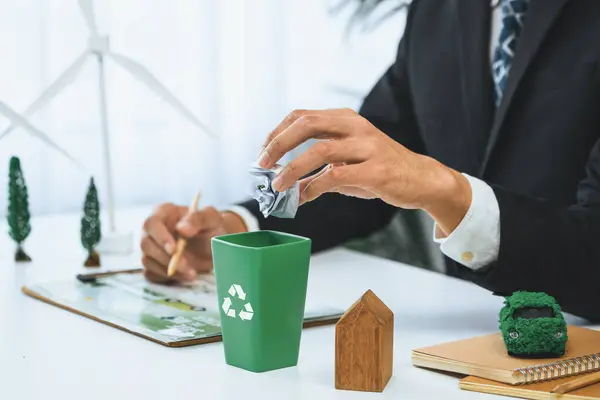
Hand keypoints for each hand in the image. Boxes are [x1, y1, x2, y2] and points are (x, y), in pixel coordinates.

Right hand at [140, 203, 246, 282]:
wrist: (215, 245)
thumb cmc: (212, 227)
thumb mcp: (211, 219)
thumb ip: (198, 219)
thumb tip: (181, 228)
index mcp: (164, 212)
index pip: (152, 223)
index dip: (160, 237)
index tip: (174, 250)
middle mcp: (153, 229)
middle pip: (146, 244)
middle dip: (166, 258)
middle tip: (187, 267)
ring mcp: (151, 247)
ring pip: (148, 261)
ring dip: (168, 270)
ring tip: (191, 273)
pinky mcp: (154, 263)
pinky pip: (151, 274)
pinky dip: (166, 278)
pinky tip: (183, 276)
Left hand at [257, 108, 471, 235]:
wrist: (421, 179)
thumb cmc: (381, 170)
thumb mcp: (347, 165)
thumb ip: (317, 172)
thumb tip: (288, 188)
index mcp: (345, 119)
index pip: (302, 116)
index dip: (278, 132)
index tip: (263, 152)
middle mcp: (355, 126)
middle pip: (307, 124)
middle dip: (279, 143)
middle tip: (261, 164)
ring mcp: (367, 146)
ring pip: (320, 149)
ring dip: (293, 168)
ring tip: (278, 185)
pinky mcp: (376, 170)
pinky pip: (337, 175)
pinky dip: (315, 186)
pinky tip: (305, 197)